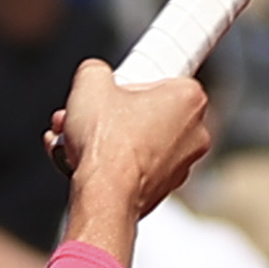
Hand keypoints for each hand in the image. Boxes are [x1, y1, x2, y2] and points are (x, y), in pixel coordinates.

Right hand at [50, 60, 214, 237]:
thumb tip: (94, 75)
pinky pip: (133, 169)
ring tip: (73, 140)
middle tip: (85, 115)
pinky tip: (81, 163)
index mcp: (189, 98)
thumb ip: (95, 70)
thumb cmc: (107, 144)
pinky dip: (110, 165)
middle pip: (144, 112)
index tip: (114, 90)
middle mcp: (195, 133)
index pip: (158, 78)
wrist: (104, 197)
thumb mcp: (90, 82)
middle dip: (109, 115)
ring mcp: (181, 165)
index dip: (127, 85)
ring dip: (105, 140)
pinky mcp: (162, 190)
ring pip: (136, 143)